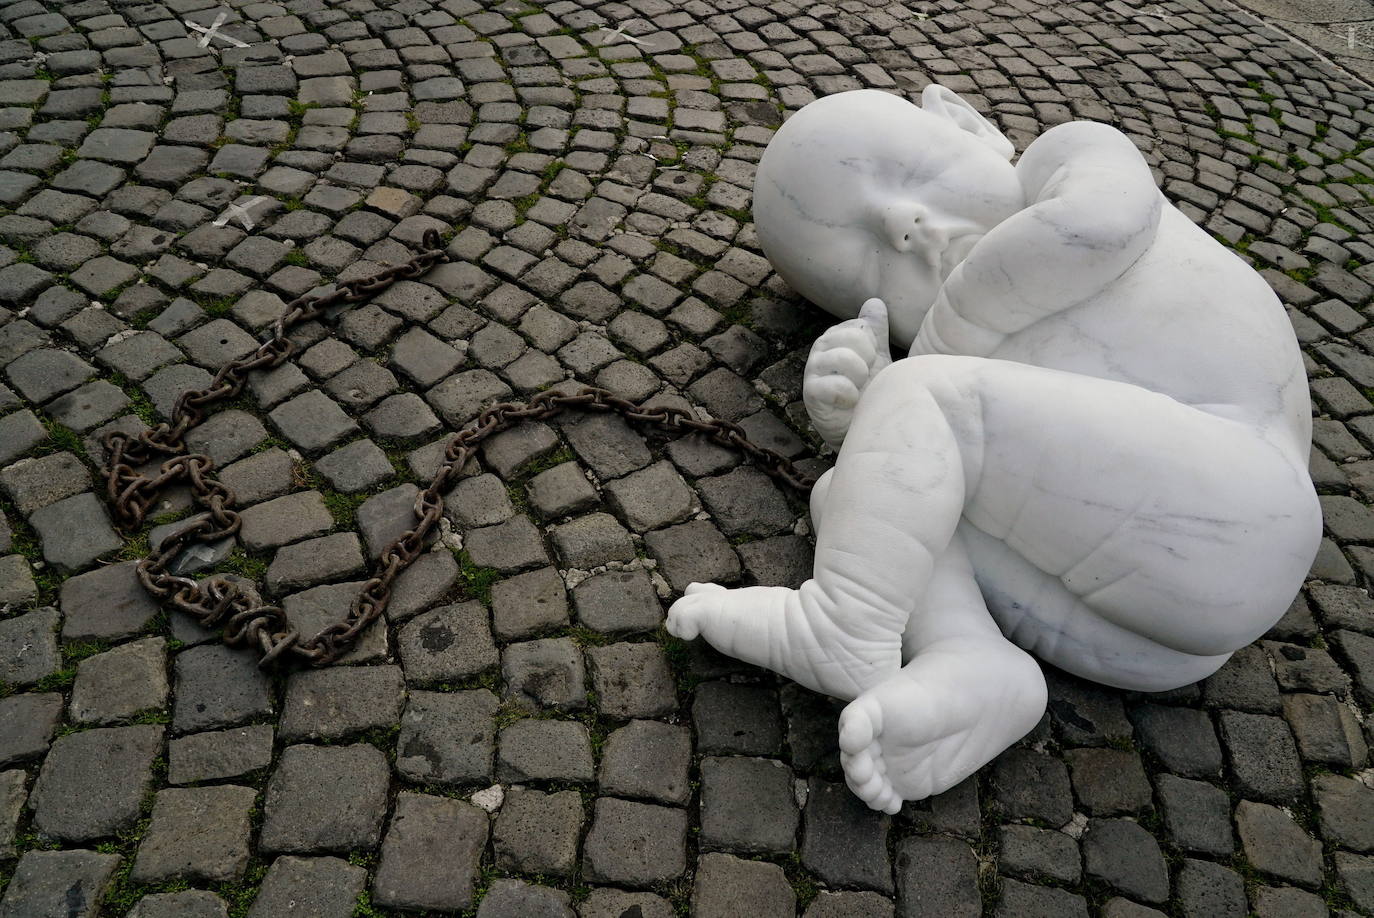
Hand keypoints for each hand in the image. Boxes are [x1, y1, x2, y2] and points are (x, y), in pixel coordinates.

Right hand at [804, 298, 892, 446]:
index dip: (874, 347)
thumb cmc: (869, 391)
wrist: (862, 427)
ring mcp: (813, 370)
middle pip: (854, 337)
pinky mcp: (811, 393)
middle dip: (868, 360)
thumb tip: (874, 302)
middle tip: (864, 378)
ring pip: (845, 358)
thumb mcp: (877, 357)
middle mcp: (821, 349)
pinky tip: (850, 402)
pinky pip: (837, 385)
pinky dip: (851, 395)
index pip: (862, 326)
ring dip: (861, 377)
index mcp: (835, 336)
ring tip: (859, 389)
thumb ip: (875, 329)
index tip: (870, 364)